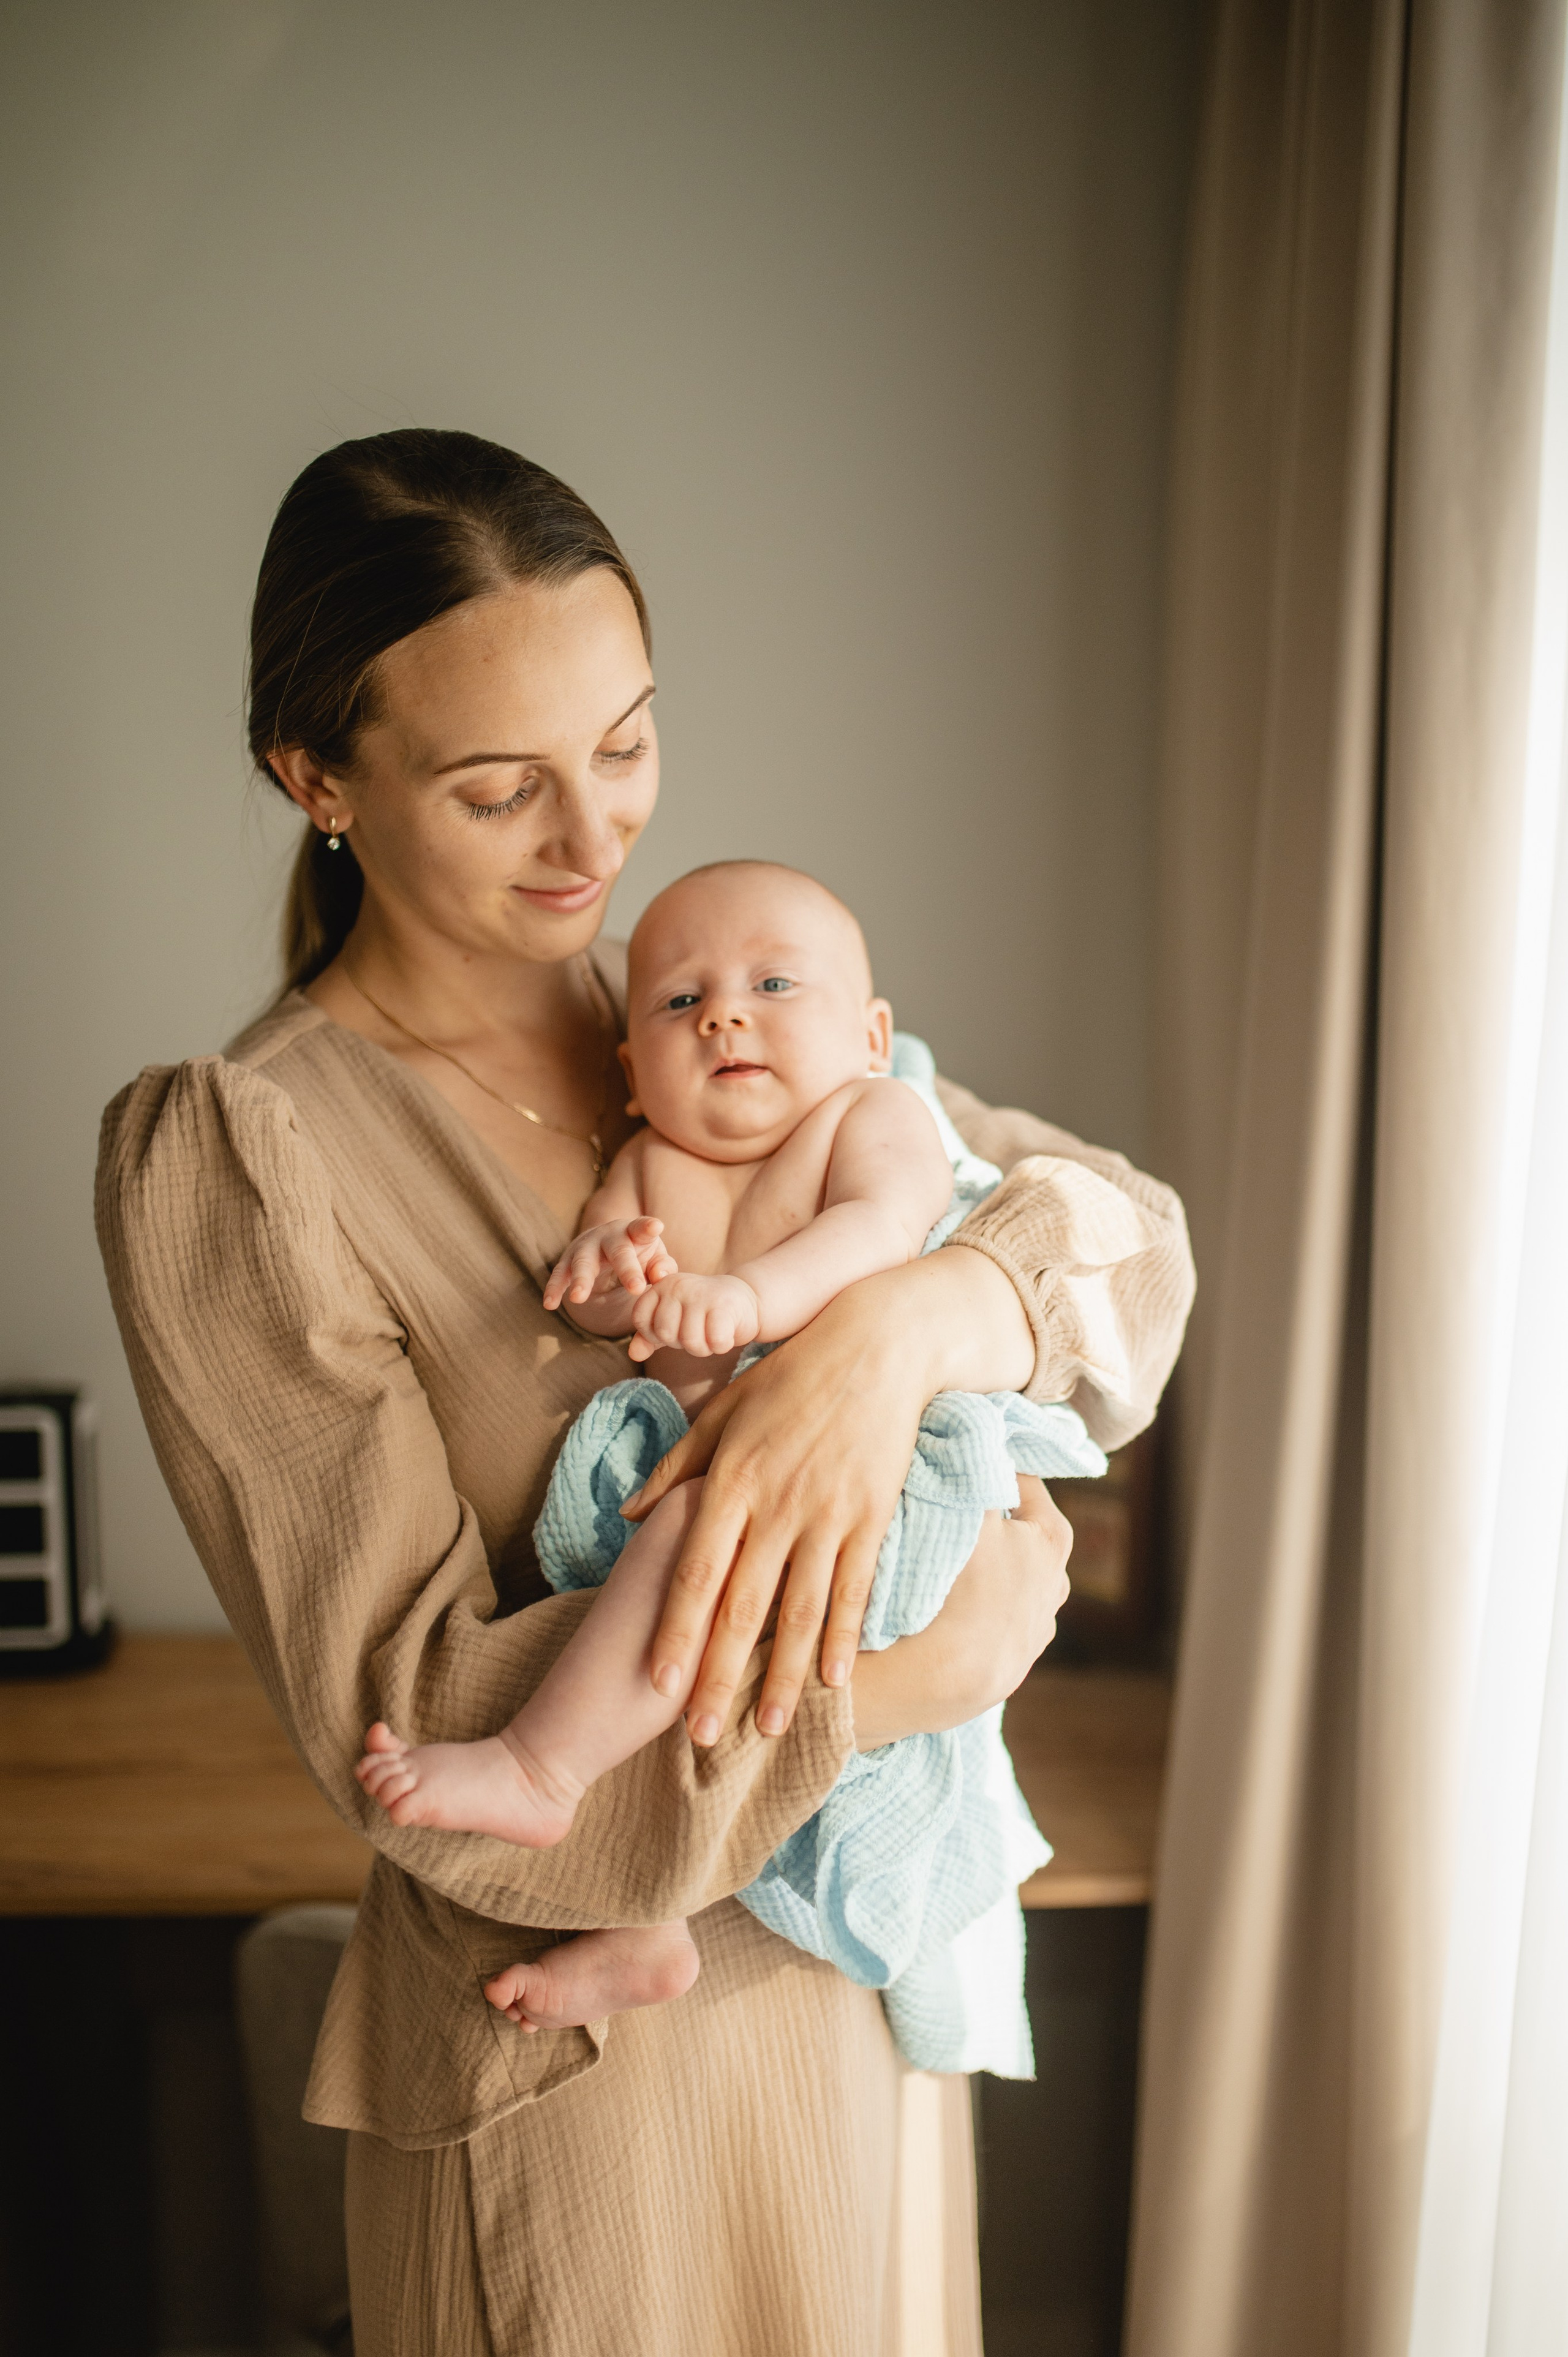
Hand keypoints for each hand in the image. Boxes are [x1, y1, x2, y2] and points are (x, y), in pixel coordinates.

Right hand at [542, 1218, 676, 1312]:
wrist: (605, 1246)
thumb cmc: (638, 1253)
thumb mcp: (655, 1257)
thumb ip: (663, 1267)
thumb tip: (659, 1277)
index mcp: (633, 1233)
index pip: (641, 1228)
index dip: (647, 1227)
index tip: (656, 1227)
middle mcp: (609, 1236)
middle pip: (618, 1251)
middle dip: (627, 1269)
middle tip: (637, 1288)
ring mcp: (586, 1247)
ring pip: (583, 1262)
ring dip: (582, 1280)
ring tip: (579, 1298)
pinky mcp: (568, 1261)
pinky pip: (560, 1274)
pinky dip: (554, 1288)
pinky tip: (549, 1304)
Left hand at [623, 1246, 1036, 1744]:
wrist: (876, 1345)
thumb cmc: (789, 1375)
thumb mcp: (721, 1411)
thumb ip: (674, 1468)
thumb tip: (628, 1515)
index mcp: (730, 1481)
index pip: (696, 1573)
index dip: (677, 1633)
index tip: (658, 1684)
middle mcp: (776, 1506)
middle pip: (742, 1607)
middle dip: (720, 1677)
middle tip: (700, 1737)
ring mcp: (828, 1514)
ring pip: (799, 1611)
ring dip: (781, 1676)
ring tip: (765, 1729)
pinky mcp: (871, 1517)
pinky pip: (854, 1589)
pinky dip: (843, 1638)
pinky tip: (832, 1681)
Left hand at [626, 1272, 761, 1361]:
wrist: (746, 1300)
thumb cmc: (704, 1314)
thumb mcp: (673, 1322)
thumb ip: (650, 1336)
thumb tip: (633, 1354)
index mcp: (662, 1285)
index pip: (641, 1319)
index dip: (655, 1333)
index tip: (675, 1326)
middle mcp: (678, 1285)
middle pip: (665, 1333)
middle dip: (683, 1342)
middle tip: (699, 1329)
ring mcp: (701, 1294)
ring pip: (690, 1341)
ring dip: (704, 1347)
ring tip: (712, 1331)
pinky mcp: (724, 1306)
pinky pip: (714, 1342)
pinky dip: (721, 1345)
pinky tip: (727, 1332)